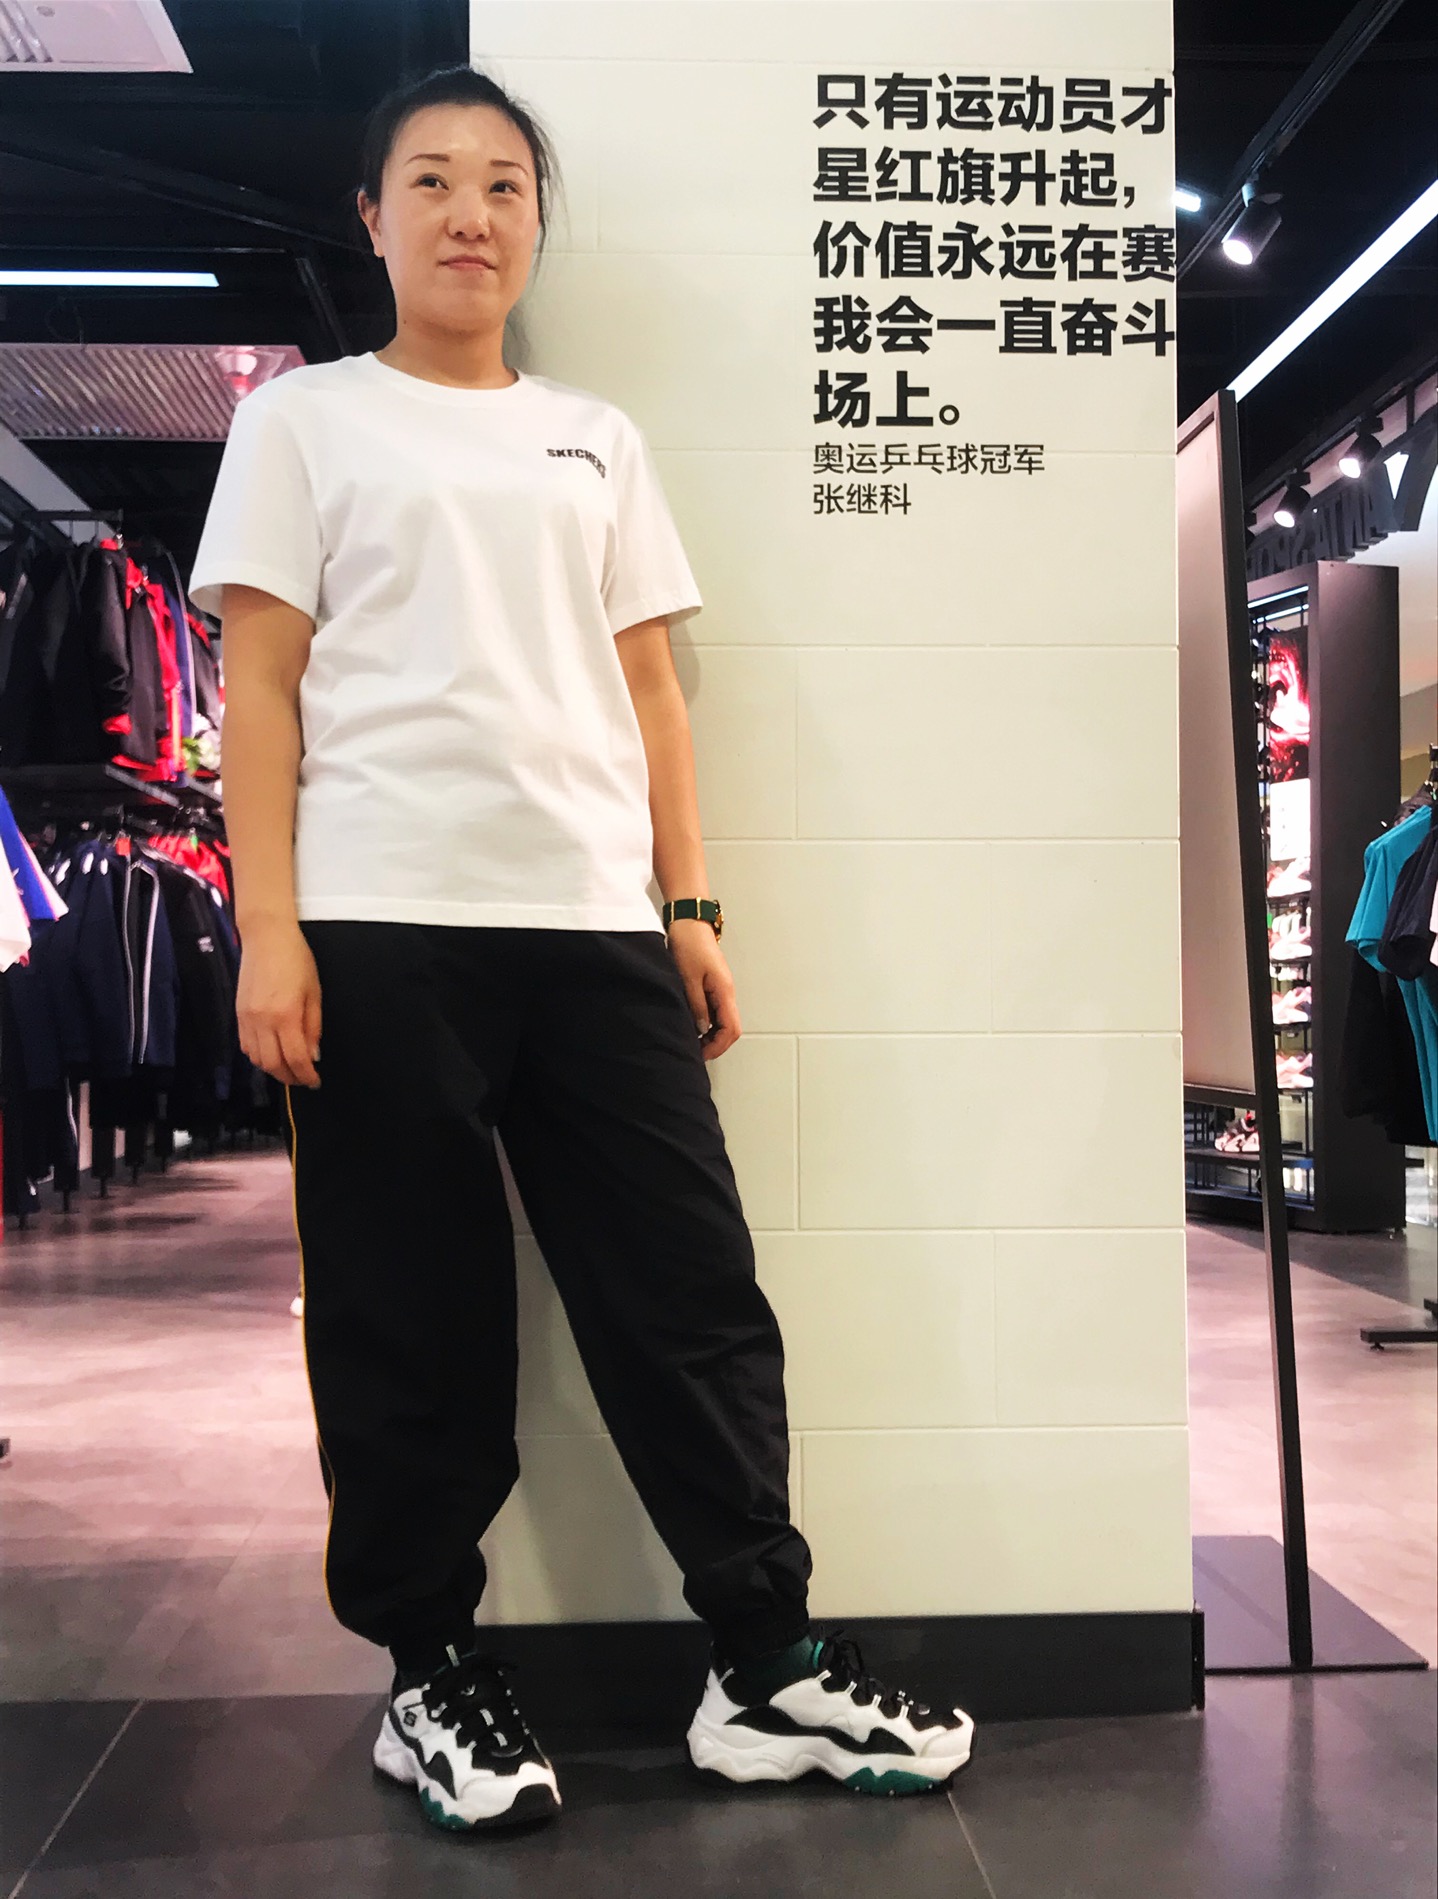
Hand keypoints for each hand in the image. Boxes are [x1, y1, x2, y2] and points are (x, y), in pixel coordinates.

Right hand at [236, 918, 323, 1087]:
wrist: (266, 937)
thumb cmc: (296, 959)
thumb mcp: (314, 992)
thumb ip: (313, 1026)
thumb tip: (313, 1055)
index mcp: (285, 1015)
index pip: (296, 1059)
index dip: (306, 1076)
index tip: (315, 1081)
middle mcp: (262, 1021)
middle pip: (273, 1065)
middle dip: (289, 1077)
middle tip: (303, 1079)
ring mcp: (247, 1018)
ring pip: (256, 1059)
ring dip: (273, 1069)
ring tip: (289, 1067)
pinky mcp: (238, 1014)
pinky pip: (245, 1046)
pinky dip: (258, 1056)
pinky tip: (271, 1052)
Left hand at [666, 919, 740, 1059]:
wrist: (689, 921)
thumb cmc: (689, 944)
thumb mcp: (688, 979)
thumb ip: (697, 1005)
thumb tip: (702, 1028)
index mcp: (724, 991)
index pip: (731, 1029)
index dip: (718, 1046)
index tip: (702, 1054)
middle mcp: (727, 991)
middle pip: (730, 1028)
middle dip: (716, 1044)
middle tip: (696, 1052)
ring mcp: (721, 988)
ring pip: (723, 1020)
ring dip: (711, 1034)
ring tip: (693, 1041)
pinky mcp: (713, 984)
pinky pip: (716, 1009)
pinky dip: (708, 1022)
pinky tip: (694, 1024)